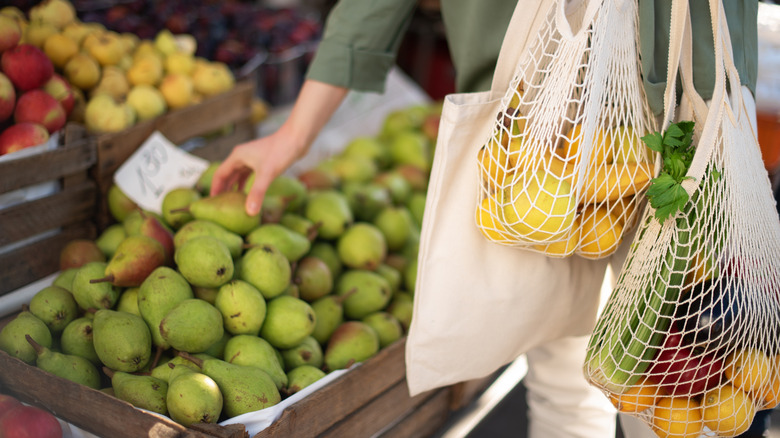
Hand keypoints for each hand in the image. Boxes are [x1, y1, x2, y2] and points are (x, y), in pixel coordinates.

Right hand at [209, 80, 348, 215]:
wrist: (298, 137)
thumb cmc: (282, 151)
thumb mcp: (267, 174)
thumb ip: (257, 193)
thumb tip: (249, 212)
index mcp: (238, 156)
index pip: (220, 175)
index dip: (215, 189)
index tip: (211, 203)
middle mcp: (242, 156)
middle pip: (227, 175)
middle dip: (223, 190)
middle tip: (219, 207)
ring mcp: (252, 158)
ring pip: (238, 175)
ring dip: (234, 187)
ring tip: (232, 203)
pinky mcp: (262, 161)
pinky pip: (249, 174)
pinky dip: (246, 184)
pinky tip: (248, 194)